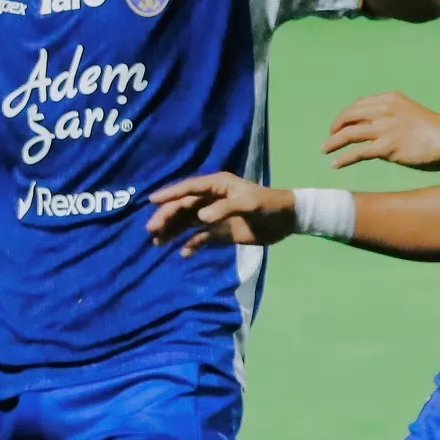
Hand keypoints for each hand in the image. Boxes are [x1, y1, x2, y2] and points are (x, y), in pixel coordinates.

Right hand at [145, 171, 297, 254]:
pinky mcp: (220, 232)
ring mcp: (214, 216)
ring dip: (172, 231)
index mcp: (217, 186)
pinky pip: (200, 238)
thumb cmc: (269, 205)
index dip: (170, 194)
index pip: (188, 189)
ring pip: (187, 222)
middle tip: (152, 230)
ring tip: (157, 242)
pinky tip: (183, 253)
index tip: (151, 201)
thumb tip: (199, 218)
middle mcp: (211, 199)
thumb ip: (224, 209)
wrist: (287, 220)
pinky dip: (190, 245)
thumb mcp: (249, 204)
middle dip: (166, 217)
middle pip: (183, 207)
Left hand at [324, 91, 439, 171]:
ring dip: (333, 142)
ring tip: (324, 150)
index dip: (346, 115)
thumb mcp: (410, 113)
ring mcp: (385, 128)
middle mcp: (385, 110)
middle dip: (335, 126)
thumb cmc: (435, 130)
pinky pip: (358, 152)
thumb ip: (391, 117)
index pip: (359, 104)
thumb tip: (373, 132)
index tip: (340, 125)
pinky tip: (336, 164)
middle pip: (349, 115)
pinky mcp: (387, 147)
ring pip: (349, 133)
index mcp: (390, 99)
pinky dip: (343, 158)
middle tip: (329, 136)